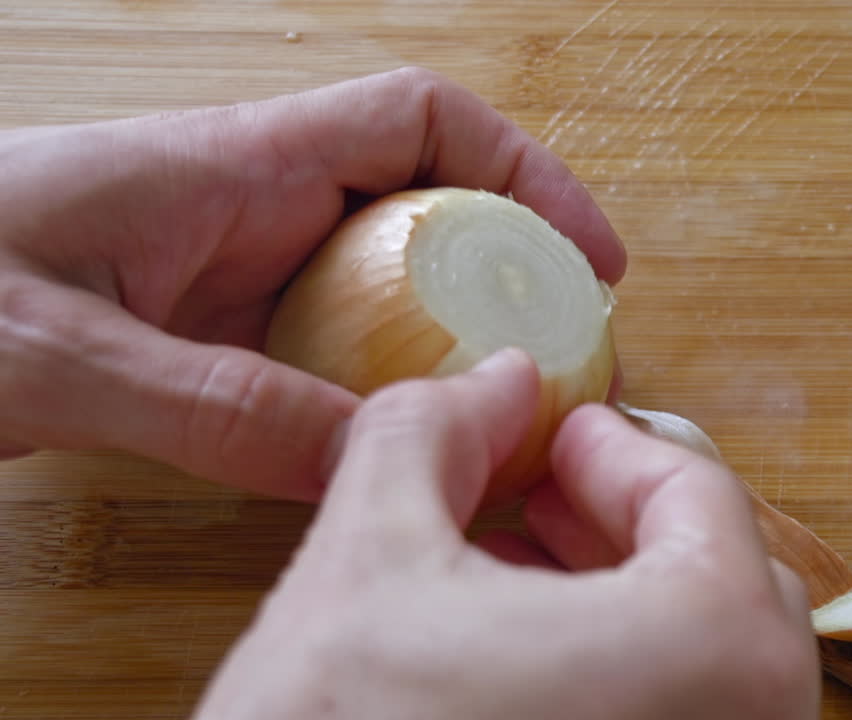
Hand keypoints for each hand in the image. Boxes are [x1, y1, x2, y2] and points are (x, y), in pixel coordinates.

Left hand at [0, 67, 624, 500]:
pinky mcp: (207, 321)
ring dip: (448, 341)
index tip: (588, 255)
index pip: (420, 121)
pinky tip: (386, 444)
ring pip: (385, 283)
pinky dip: (376, 386)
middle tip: (562, 366)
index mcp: (234, 167)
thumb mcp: (58, 356)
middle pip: (429, 207)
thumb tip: (361, 458)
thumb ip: (213, 407)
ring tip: (496, 419)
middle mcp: (250, 205)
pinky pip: (326, 342)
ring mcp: (232, 265)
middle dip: (510, 274)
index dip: (525, 172)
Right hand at [191, 348, 818, 719]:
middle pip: (720, 575)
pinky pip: (681, 717)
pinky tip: (524, 655)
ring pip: (705, 658)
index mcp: (711, 647)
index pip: (698, 496)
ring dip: (619, 593)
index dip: (615, 449)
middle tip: (540, 491)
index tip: (557, 433)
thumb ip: (435, 431)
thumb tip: (493, 382)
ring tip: (518, 564)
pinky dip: (622, 670)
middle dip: (621, 518)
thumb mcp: (367, 557)